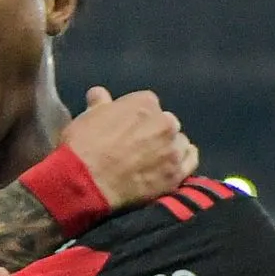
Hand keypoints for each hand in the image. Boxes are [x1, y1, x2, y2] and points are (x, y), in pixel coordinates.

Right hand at [57, 86, 197, 212]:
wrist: (86, 182)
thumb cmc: (83, 145)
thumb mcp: (87, 118)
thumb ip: (99, 103)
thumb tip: (99, 94)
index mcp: (145, 103)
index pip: (148, 105)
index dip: (138, 118)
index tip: (128, 129)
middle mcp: (165, 122)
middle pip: (166, 123)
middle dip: (155, 132)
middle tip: (139, 147)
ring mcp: (173, 148)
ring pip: (179, 143)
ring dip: (169, 148)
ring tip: (154, 160)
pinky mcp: (176, 174)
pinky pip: (191, 161)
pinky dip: (185, 160)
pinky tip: (176, 163)